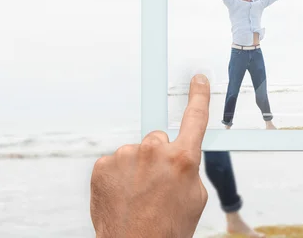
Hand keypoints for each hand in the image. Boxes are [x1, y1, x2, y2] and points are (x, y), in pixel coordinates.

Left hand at [90, 75, 210, 237]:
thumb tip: (180, 157)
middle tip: (156, 185)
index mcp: (182, 158)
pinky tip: (123, 195)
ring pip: (136, 153)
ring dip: (137, 168)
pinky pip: (116, 162)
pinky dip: (118, 176)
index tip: (198, 79)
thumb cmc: (168, 227)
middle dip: (159, 157)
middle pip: (159, 140)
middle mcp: (153, 151)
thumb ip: (189, 168)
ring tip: (138, 196)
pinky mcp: (103, 166)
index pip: (195, 117)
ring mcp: (125, 156)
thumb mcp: (196, 197)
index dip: (199, 95)